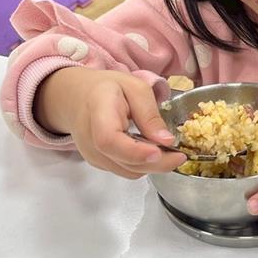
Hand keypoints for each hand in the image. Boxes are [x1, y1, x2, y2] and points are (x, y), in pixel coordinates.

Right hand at [35, 68, 186, 178]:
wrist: (77, 97)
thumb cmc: (107, 88)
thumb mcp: (134, 87)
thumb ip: (150, 113)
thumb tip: (167, 141)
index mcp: (98, 111)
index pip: (109, 140)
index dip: (135, 151)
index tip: (160, 152)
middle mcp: (90, 140)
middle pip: (123, 161)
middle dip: (157, 163)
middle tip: (180, 156)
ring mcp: (92, 155)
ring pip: (128, 170)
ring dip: (152, 165)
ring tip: (168, 150)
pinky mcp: (99, 163)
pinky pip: (125, 170)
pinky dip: (143, 164)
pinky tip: (152, 150)